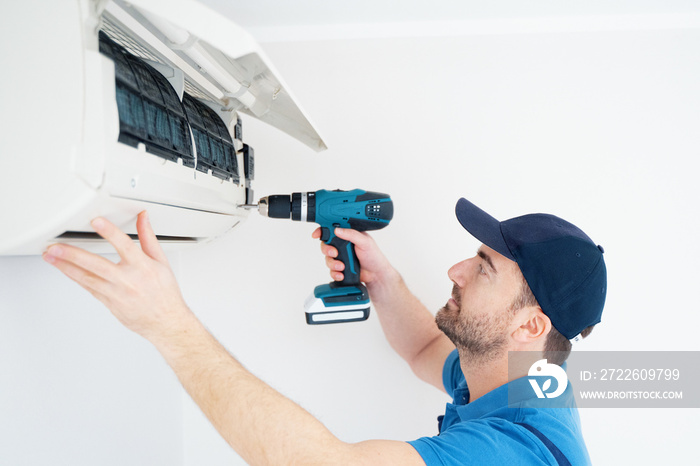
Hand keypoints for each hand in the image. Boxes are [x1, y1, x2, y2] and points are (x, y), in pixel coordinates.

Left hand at [43, 211, 192, 342]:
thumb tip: (143, 218)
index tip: (96, 222)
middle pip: (96, 265)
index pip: (124, 245)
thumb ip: (148, 238)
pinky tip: (65, 270)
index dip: (110, 232)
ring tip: (51, 257)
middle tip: (56, 247)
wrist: (166, 323)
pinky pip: (89, 288)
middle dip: (73, 255)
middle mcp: (128, 281)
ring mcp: (117, 294)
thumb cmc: (165, 294)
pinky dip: (76, 278)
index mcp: (143, 268)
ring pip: (87, 278)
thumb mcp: (161, 262)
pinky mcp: (109, 303)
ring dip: (66, 267)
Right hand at [312, 227, 394, 286]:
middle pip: (325, 245)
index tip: (316, 235)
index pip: (332, 230)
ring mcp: (340, 257)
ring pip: (327, 259)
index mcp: (348, 235)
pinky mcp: (340, 268)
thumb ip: (351, 234)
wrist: (376, 274)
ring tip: (342, 266)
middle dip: (327, 250)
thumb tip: (338, 230)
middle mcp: (342, 245)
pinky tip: (341, 274)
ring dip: (332, 263)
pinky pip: (331, 270)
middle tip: (334, 253)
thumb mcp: (364, 242)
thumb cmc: (374, 256)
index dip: (322, 232)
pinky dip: (335, 273)